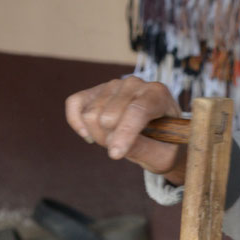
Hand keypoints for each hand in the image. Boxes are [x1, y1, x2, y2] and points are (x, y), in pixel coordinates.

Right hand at [65, 76, 184, 178]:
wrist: (161, 132)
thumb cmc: (164, 144)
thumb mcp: (163, 155)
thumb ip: (144, 150)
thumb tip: (114, 147)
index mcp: (158, 94)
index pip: (137, 110)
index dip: (124, 133)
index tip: (115, 155)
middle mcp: (135, 84)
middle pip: (108, 116)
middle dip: (111, 140)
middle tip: (124, 148)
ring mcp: (113, 85)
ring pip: (90, 114)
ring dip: (98, 136)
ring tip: (116, 139)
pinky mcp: (95, 91)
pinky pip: (74, 104)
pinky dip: (77, 124)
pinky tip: (90, 136)